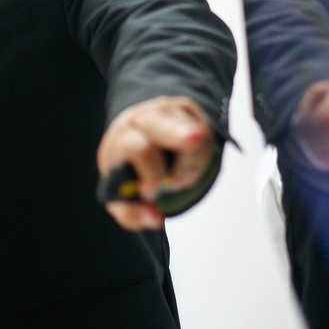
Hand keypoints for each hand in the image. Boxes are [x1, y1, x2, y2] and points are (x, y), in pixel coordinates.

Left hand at [97, 96, 215, 230]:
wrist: (135, 136)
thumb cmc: (128, 169)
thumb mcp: (121, 196)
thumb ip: (132, 214)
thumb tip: (155, 218)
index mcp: (123, 138)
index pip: (138, 149)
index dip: (151, 173)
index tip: (153, 192)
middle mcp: (145, 119)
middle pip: (164, 124)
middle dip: (181, 134)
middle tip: (193, 145)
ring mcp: (169, 111)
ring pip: (194, 129)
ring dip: (196, 160)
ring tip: (186, 179)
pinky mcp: (190, 110)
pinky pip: (207, 130)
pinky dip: (205, 153)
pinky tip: (194, 165)